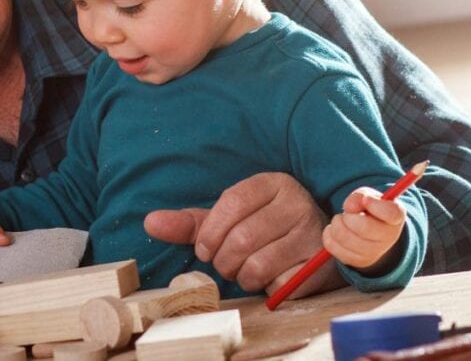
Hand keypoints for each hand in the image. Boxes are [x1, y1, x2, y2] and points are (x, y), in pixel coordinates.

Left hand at [144, 172, 343, 295]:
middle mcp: (296, 202)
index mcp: (272, 183)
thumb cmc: (265, 229)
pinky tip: (272, 277)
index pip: (232, 202)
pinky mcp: (321, 264)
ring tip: (247, 270)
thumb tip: (149, 222)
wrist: (316, 245)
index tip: (204, 249)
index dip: (210, 232)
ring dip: (243, 276)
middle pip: (241, 238)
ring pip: (258, 265)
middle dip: (223, 261)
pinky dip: (268, 287)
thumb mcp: (230, 220)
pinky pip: (280, 284)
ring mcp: (312, 233)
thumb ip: (192, 222)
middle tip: (226, 264)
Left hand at [322, 187, 405, 272]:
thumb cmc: (370, 210)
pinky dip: (328, 233)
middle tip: (348, 213)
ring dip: (336, 223)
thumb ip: (359, 197)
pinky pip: (332, 245)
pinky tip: (338, 230)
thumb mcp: (367, 196)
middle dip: (348, 216)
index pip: (391, 213)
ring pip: (343, 236)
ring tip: (342, 220)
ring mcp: (374, 253)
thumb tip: (349, 208)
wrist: (372, 233)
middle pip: (363, 227)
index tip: (366, 200)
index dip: (375, 205)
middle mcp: (389, 237)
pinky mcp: (357, 261)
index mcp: (396, 216)